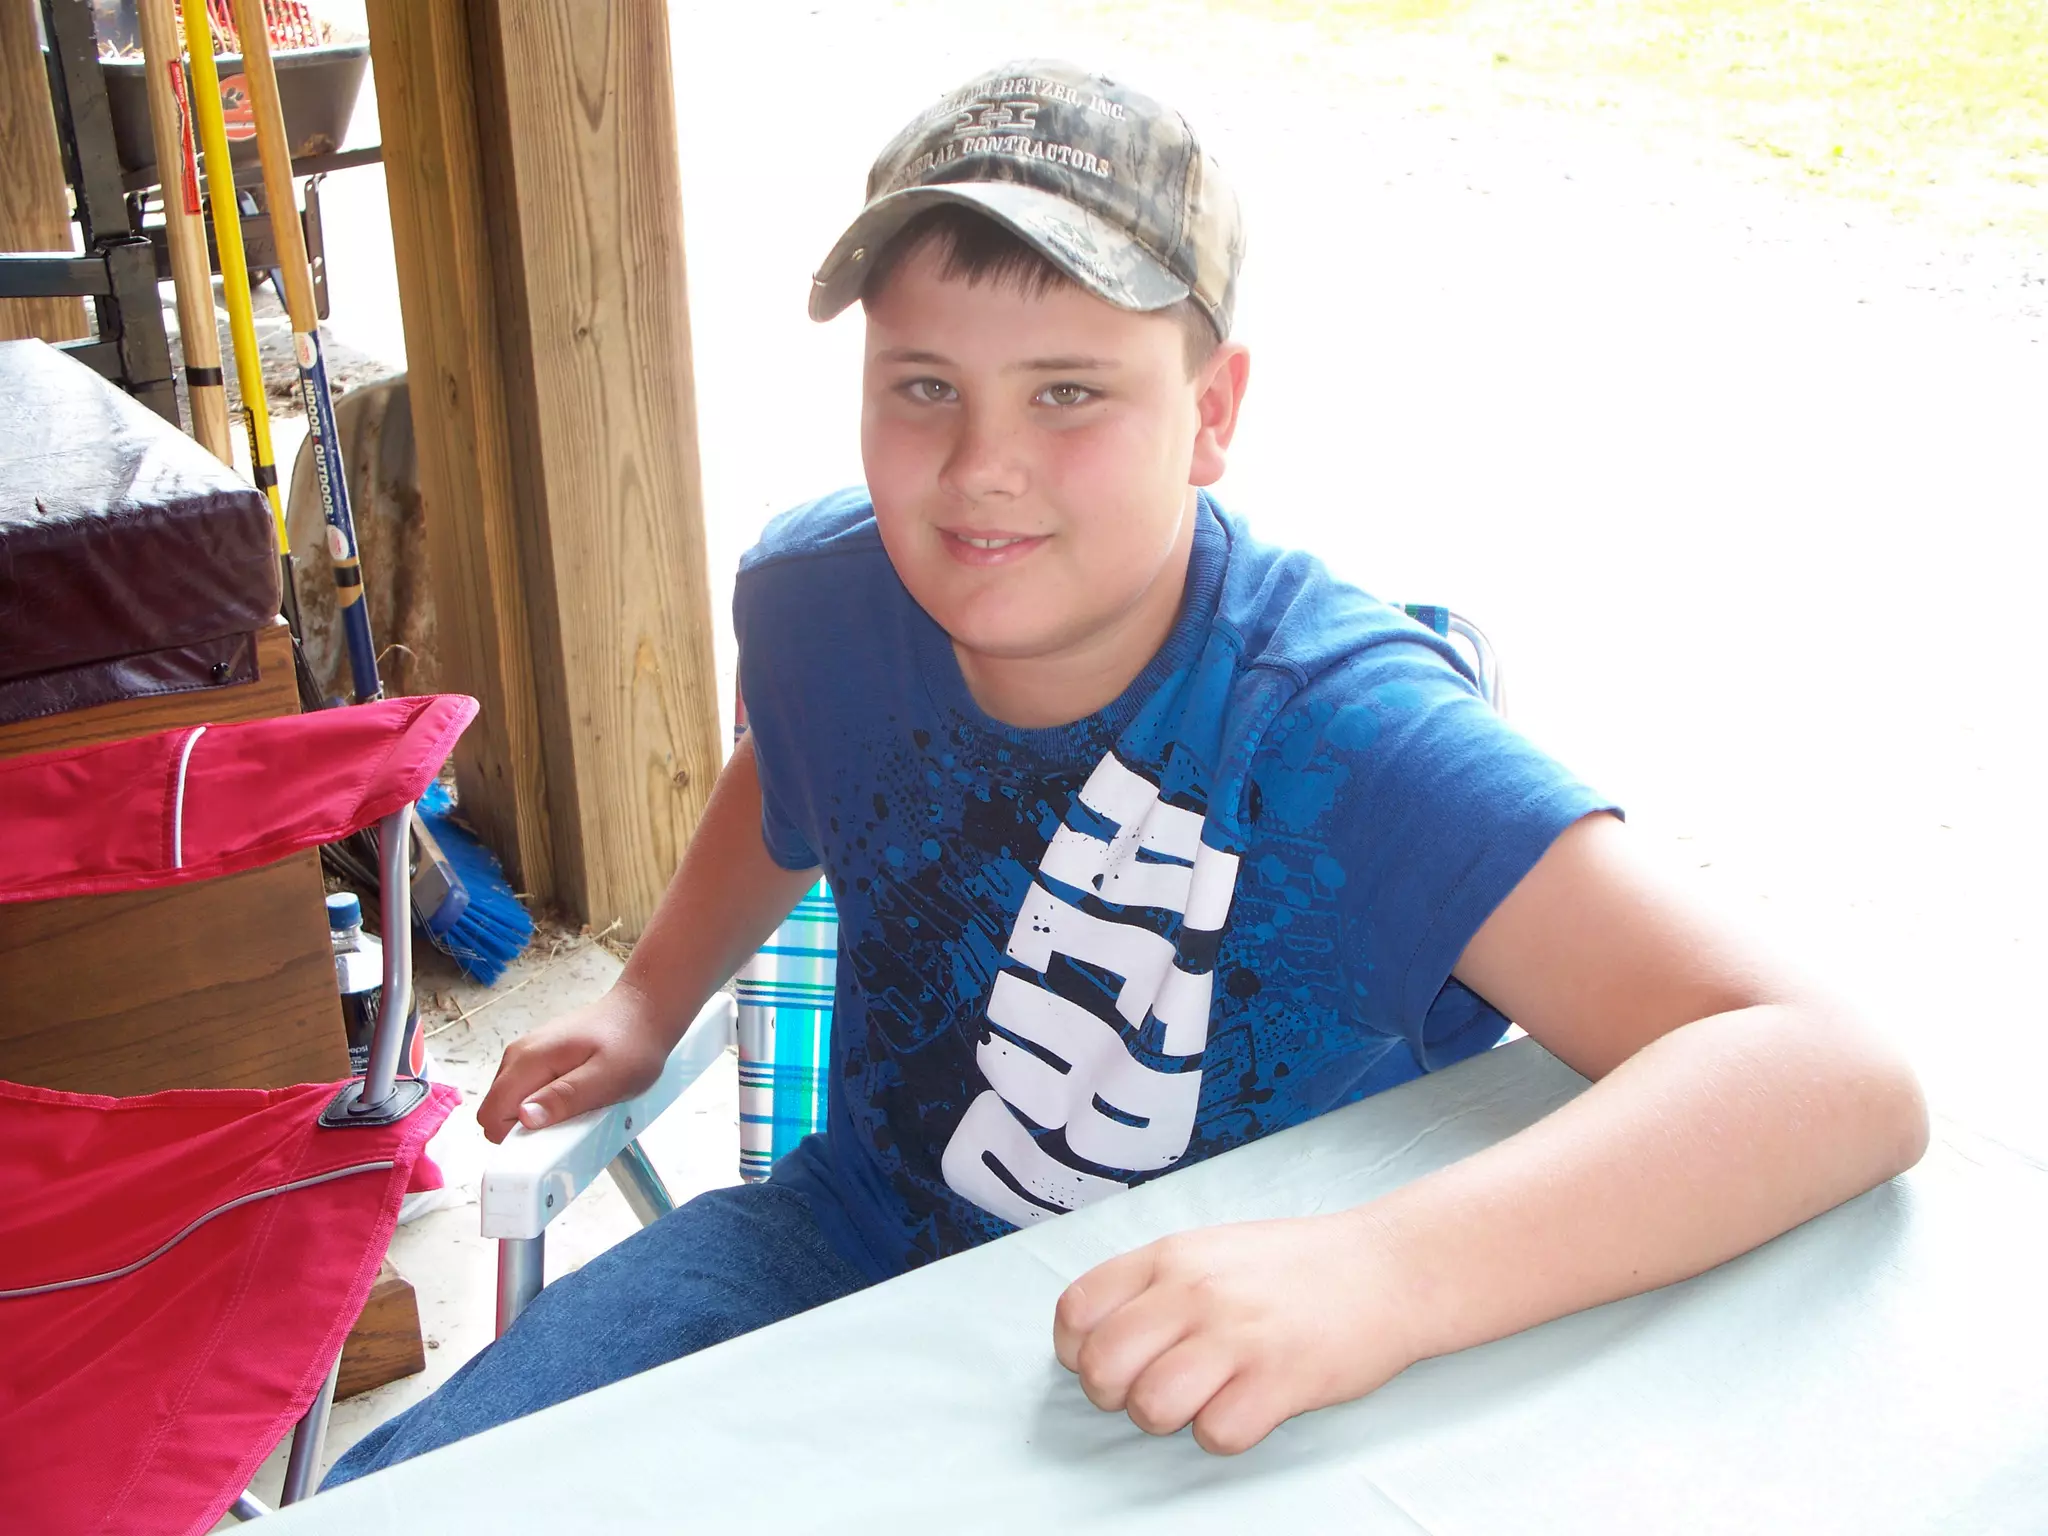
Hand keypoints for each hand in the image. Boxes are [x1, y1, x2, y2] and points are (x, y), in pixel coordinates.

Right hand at [475, 984, 675, 1143]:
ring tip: (579, 1107)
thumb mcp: (607, 1078)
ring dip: (538, 1116)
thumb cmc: (631, 1045)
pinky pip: (527, 1092)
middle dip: (526, 1129)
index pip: (492, 1114)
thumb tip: (524, 1119)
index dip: (515, 1137)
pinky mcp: (538, 1057)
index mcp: (528, 1060)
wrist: (643, 1010)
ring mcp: (526, 1054)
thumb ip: (564, 1098)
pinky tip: (577, 1095)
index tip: (551, 1139)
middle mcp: (517, 1055)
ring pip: (511, 1103)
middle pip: (497, 1110)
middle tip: (571, 1123)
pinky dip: (546, 1103)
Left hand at [1052, 1211, 1420, 1454]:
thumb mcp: (1211, 1249)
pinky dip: (1225, 1434)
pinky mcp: (1280, 1379)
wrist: (1387, 1268)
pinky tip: (1247, 1407)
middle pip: (1102, 1369)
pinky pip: (1216, 1435)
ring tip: (1203, 1398)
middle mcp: (1194, 1291)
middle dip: (1116, 1395)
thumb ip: (1154, 1284)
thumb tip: (1097, 1334)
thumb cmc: (1296, 1266)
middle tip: (1153, 1388)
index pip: (1076, 1311)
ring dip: (1169, 1420)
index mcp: (1169, 1256)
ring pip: (1151, 1408)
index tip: (1110, 1359)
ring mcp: (1237, 1335)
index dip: (1079, 1350)